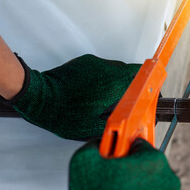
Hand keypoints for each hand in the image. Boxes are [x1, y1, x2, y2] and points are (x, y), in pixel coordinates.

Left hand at [0, 54, 140, 139]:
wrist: (38, 98)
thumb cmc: (63, 113)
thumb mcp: (93, 127)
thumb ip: (116, 123)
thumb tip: (129, 125)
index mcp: (112, 84)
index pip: (141, 74)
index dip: (150, 82)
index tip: (152, 91)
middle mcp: (106, 69)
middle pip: (131, 72)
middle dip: (134, 86)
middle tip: (129, 101)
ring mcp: (95, 63)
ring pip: (117, 70)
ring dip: (118, 82)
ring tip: (108, 99)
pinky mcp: (85, 62)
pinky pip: (103, 68)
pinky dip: (105, 79)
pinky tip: (94, 92)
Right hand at [69, 138, 180, 189]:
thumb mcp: (83, 163)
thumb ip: (94, 145)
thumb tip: (98, 144)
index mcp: (153, 161)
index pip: (137, 143)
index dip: (121, 149)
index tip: (114, 154)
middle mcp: (169, 180)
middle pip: (145, 166)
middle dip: (129, 170)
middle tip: (111, 179)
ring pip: (150, 187)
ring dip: (135, 189)